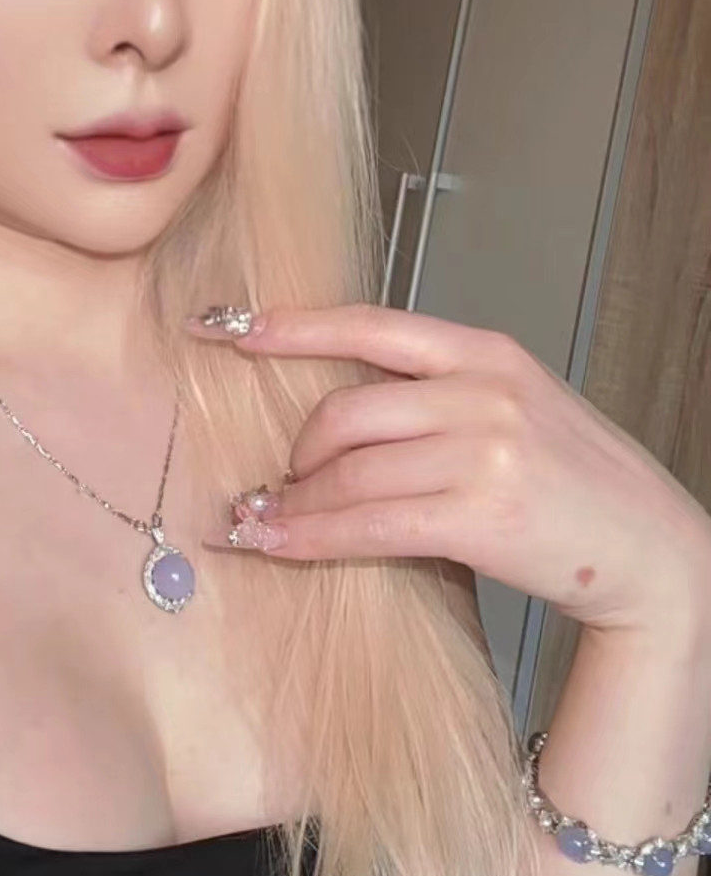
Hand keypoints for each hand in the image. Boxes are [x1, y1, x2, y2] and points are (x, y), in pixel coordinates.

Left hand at [188, 303, 710, 638]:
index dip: (289, 327)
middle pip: (343, 410)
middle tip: (273, 482)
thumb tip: (339, 418)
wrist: (651, 550)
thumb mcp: (516, 410)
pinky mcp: (479, 516)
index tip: (225, 327)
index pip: (369, 325)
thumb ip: (440, 397)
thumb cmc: (578, 486)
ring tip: (257, 520)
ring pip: (347, 473)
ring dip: (289, 503)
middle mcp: (483, 391)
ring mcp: (484, 452)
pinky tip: (276, 544)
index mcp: (487, 353)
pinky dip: (309, 536)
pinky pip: (366, 523)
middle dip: (294, 452)